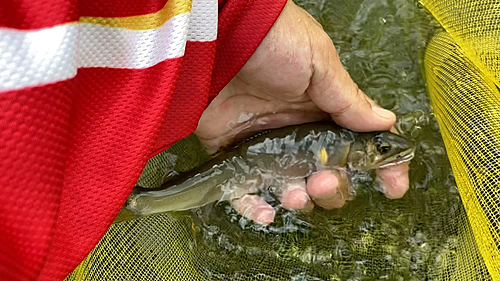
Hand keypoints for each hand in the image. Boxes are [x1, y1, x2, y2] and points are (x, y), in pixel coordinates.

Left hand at [195, 0, 409, 223]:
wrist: (219, 36)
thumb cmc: (273, 39)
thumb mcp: (319, 62)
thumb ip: (349, 99)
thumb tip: (384, 123)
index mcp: (322, 108)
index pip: (358, 144)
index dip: (379, 167)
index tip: (393, 187)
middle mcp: (296, 130)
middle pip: (324, 173)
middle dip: (331, 187)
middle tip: (324, 181)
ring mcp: (264, 143)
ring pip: (289, 185)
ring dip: (298, 199)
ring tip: (295, 195)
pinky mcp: (231, 151)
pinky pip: (243, 188)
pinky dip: (254, 206)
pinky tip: (266, 213)